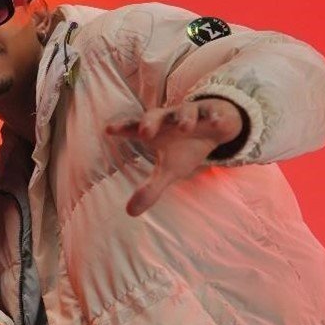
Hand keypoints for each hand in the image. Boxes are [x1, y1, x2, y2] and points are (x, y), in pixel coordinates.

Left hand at [105, 98, 242, 215]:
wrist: (215, 127)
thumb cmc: (185, 148)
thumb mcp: (169, 170)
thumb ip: (150, 188)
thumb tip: (130, 212)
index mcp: (155, 131)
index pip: (134, 128)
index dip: (122, 128)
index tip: (109, 129)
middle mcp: (170, 119)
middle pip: (156, 115)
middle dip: (150, 122)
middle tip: (144, 133)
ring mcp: (192, 114)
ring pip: (186, 111)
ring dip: (185, 119)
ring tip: (185, 128)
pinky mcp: (213, 113)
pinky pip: (214, 114)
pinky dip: (215, 118)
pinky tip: (216, 123)